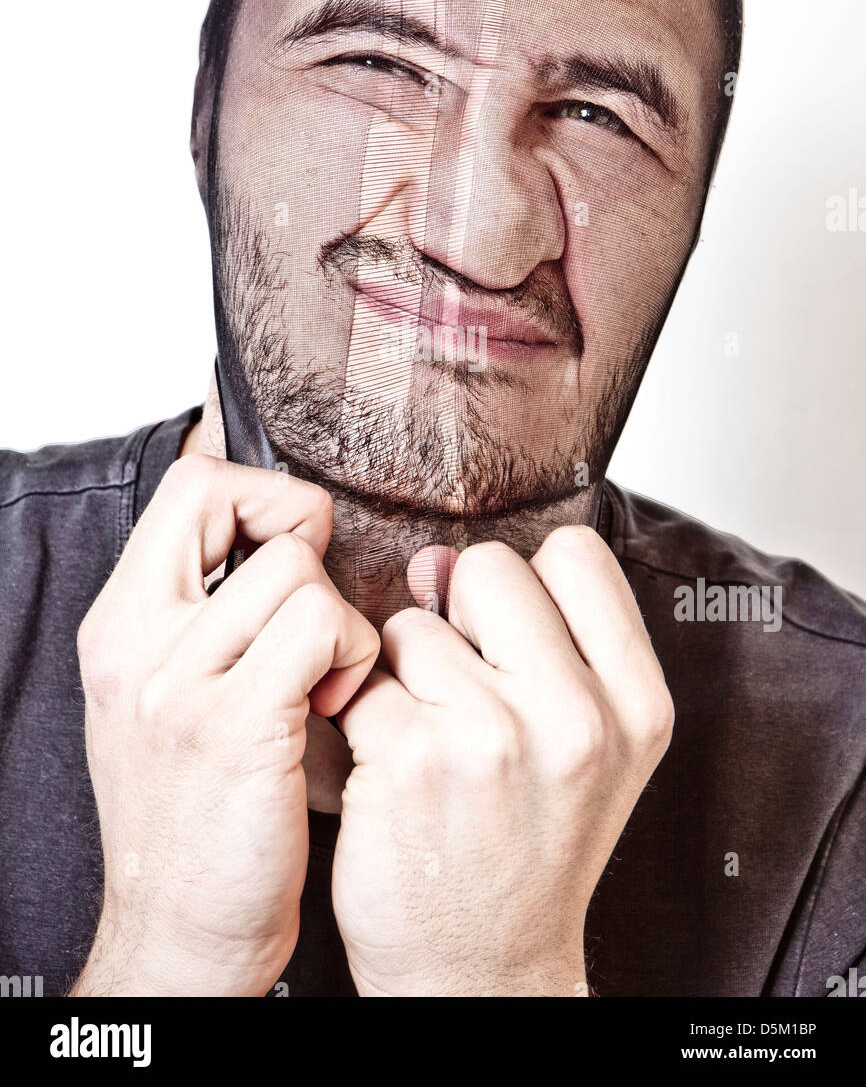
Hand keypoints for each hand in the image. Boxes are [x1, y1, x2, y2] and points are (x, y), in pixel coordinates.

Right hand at [71, 454, 377, 996]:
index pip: (190, 484)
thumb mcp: (165, 697)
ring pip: (296, 569)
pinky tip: (338, 704)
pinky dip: (353, 657)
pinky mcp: (238, 728)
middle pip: (234, 501)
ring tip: (328, 676)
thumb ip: (205, 614)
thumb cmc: (192, 814)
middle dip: (303, 537)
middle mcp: (138, 643)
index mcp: (121, 624)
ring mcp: (182, 685)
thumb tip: (288, 539)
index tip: (289, 550)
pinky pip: (322, 629)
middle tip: (315, 611)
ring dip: (339, 617)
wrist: (180, 933)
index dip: (259, 496)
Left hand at [332, 526, 673, 996]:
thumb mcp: (597, 751)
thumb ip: (559, 648)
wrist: (483, 973)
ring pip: (412, 626)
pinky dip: (361, 719)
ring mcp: (491, 737)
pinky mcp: (410, 759)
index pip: (576, 555)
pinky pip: (363, 683)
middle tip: (464, 690)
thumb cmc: (532, 850)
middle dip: (459, 618)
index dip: (532, 585)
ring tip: (430, 743)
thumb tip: (451, 563)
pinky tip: (389, 772)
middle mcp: (575, 717)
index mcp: (635, 705)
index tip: (515, 636)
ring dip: (405, 675)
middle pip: (488, 569)